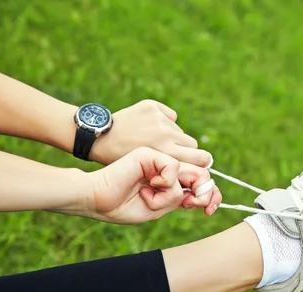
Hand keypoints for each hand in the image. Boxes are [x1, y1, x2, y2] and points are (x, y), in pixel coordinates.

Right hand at [86, 147, 221, 223]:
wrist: (97, 200)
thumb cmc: (122, 206)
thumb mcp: (159, 208)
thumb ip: (180, 199)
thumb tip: (204, 193)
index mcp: (170, 181)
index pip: (200, 182)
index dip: (211, 194)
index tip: (210, 210)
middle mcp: (167, 169)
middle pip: (201, 174)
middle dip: (206, 192)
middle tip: (197, 205)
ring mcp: (159, 160)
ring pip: (188, 172)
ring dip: (173, 193)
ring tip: (151, 197)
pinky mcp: (151, 153)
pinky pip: (173, 167)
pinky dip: (164, 182)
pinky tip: (147, 185)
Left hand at [89, 100, 211, 166]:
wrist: (100, 137)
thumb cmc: (123, 162)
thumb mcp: (149, 174)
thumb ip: (172, 170)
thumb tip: (195, 169)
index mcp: (167, 153)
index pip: (203, 158)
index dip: (201, 162)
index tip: (196, 164)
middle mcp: (167, 134)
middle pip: (194, 144)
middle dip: (187, 150)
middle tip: (174, 153)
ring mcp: (160, 118)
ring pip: (180, 131)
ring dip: (172, 136)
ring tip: (153, 140)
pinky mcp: (153, 106)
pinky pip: (170, 116)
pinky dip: (163, 121)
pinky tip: (148, 127)